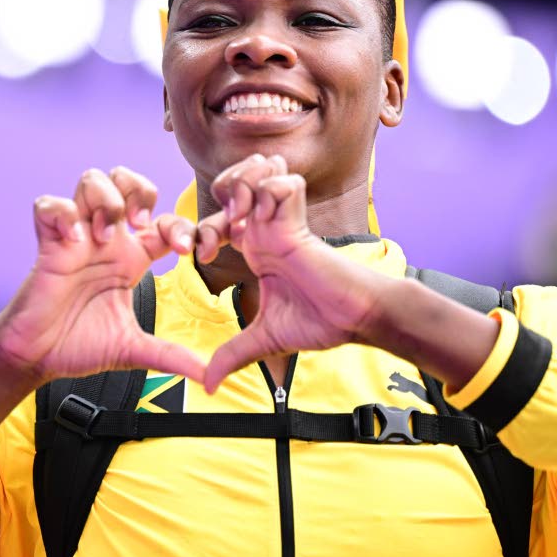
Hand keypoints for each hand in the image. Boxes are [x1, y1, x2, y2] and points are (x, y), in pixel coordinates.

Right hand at [0, 167, 205, 384]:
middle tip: (140, 225)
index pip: (166, 221)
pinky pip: (50, 205)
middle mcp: (107, 241)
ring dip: (106, 200)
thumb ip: (171, 356)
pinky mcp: (48, 244)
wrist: (36, 359)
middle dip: (140, 192)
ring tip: (106, 236)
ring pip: (93, 180)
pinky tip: (73, 239)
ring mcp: (77, 238)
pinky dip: (63, 213)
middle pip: (128, 181)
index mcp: (132, 259)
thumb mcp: (133, 349)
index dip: (183, 226)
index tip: (188, 252)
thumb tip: (208, 376)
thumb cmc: (79, 346)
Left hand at [197, 154, 381, 392]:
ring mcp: (284, 222)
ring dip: (244, 186)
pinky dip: (269, 192)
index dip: (202, 228)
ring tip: (239, 216)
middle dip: (222, 192)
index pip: (222, 216)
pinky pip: (285, 183)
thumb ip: (233, 355)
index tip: (203, 256)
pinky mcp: (302, 222)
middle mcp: (268, 229)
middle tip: (222, 226)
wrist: (354, 320)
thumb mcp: (264, 339)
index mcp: (258, 248)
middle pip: (239, 179)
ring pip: (261, 170)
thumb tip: (208, 386)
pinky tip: (260, 219)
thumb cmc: (320, 322)